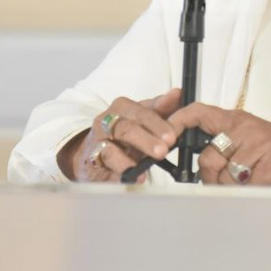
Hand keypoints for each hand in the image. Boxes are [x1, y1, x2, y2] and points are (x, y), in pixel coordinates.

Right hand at [60, 88, 181, 182]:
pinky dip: (122, 171)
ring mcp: (98, 141)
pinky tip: (137, 176)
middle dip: (147, 139)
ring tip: (150, 162)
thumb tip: (178, 93)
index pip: (142, 112)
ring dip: (131, 157)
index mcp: (122, 107)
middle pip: (127, 128)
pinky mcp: (93, 160)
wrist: (94, 153)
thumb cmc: (124, 134)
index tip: (172, 135)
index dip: (157, 124)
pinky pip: (106, 166)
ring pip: (112, 147)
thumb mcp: (143, 119)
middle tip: (164, 149)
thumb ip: (160, 108)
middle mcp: (107, 121)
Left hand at [166, 103, 270, 185]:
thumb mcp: (247, 134)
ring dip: (229, 188)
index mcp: (234, 119)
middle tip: (219, 182)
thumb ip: (222, 141)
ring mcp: (257, 145)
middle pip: (207, 158)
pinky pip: (246, 187)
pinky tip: (258, 185)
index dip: (176, 123)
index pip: (197, 112)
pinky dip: (249, 192)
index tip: (165, 139)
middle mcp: (243, 128)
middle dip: (209, 178)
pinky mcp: (270, 163)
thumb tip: (194, 161)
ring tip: (244, 183)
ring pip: (225, 176)